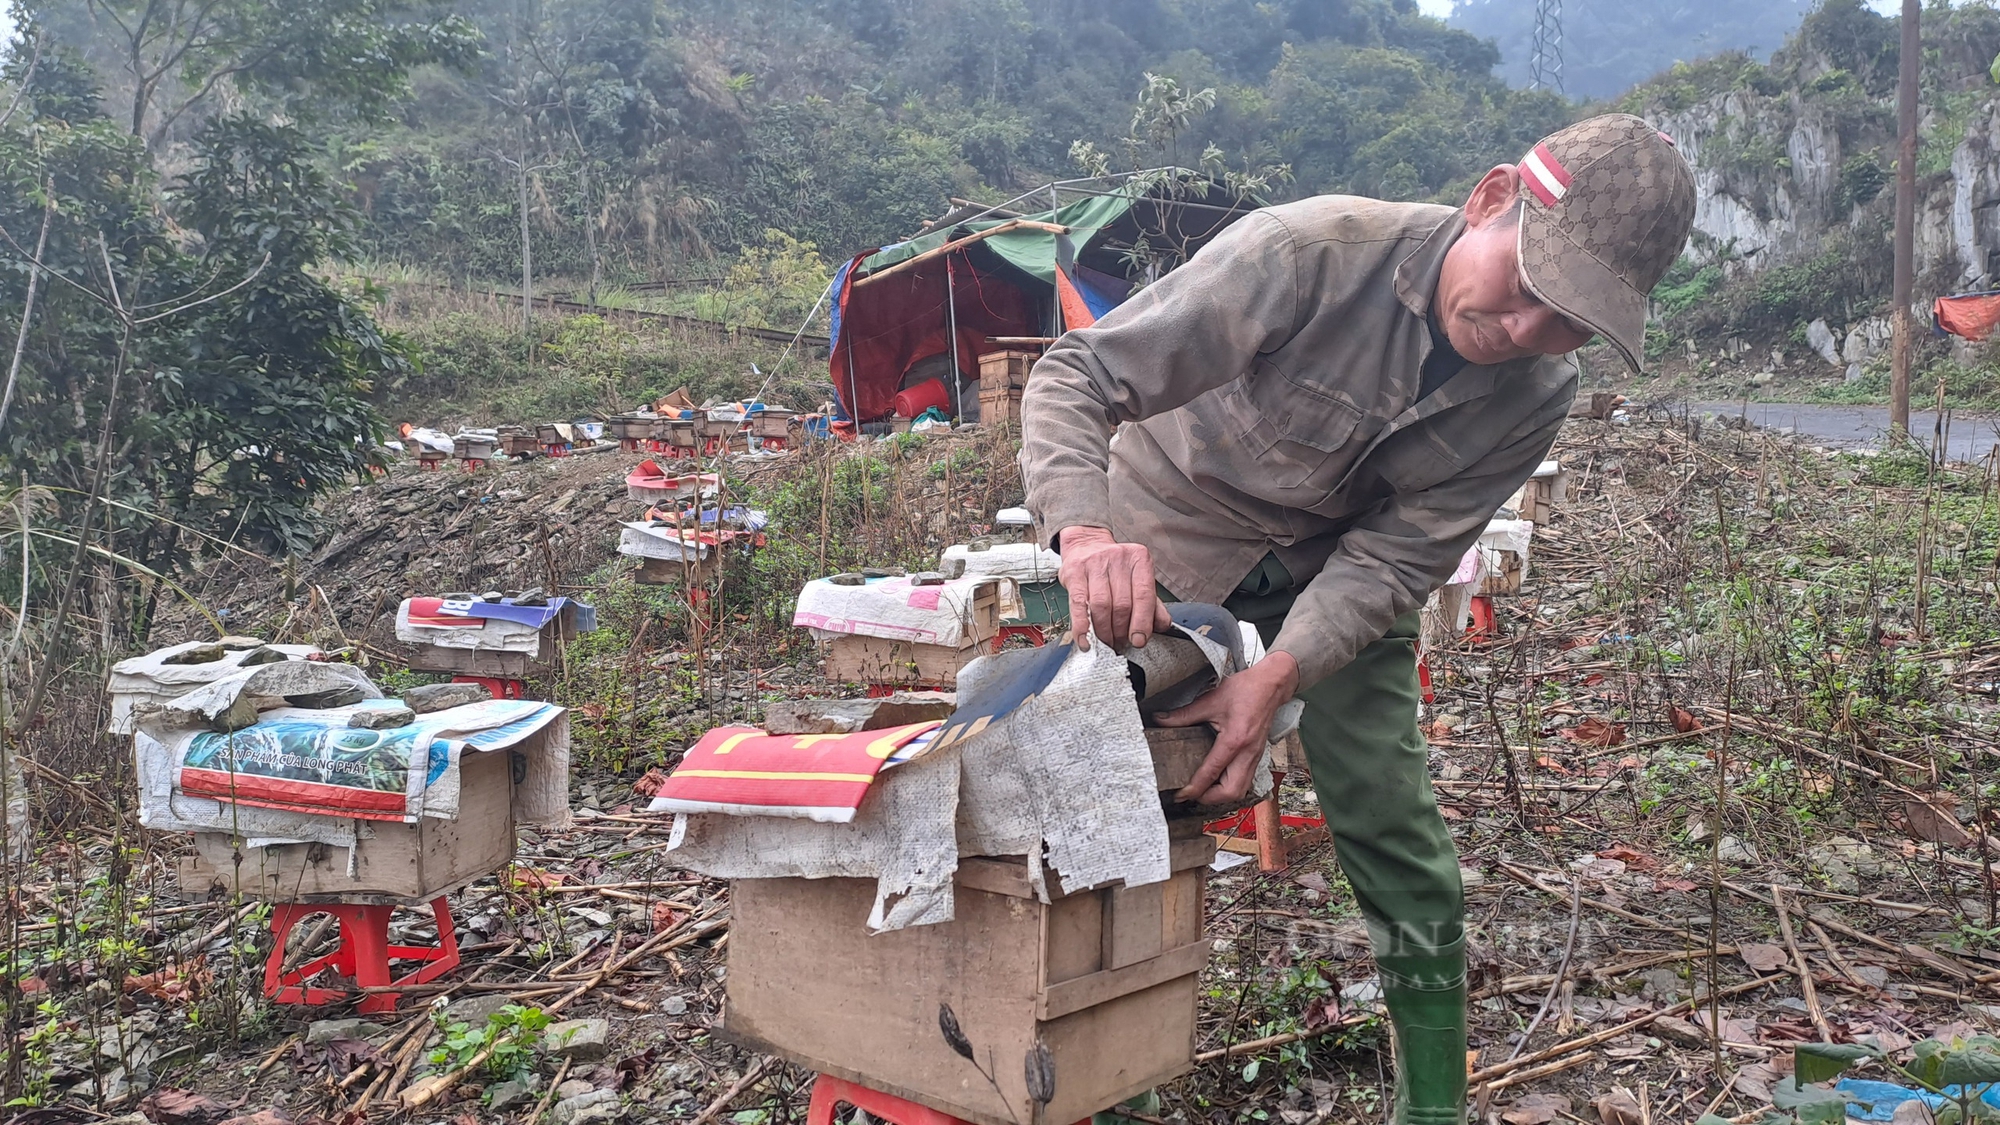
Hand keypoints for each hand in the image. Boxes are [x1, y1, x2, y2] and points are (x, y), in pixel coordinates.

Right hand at [1056, 526, 1172, 651]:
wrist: (1086, 545)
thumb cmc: (1114, 567)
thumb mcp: (1137, 579)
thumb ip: (1152, 602)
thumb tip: (1162, 625)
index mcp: (1139, 560)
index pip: (1144, 595)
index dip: (1142, 622)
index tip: (1139, 640)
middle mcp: (1118, 559)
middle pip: (1122, 604)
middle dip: (1121, 631)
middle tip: (1120, 643)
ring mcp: (1094, 564)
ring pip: (1101, 606)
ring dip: (1103, 631)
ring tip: (1106, 642)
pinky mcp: (1074, 572)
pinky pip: (1079, 605)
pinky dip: (1082, 626)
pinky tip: (1085, 640)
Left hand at [1156, 652, 1299, 804]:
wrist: (1271, 685)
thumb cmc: (1246, 690)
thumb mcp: (1210, 701)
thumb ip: (1183, 715)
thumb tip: (1161, 720)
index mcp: (1234, 740)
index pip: (1212, 772)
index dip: (1194, 787)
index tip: (1181, 794)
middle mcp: (1247, 753)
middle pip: (1232, 791)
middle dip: (1210, 798)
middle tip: (1192, 794)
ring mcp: (1255, 756)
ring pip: (1241, 790)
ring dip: (1221, 795)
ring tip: (1203, 790)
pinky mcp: (1257, 756)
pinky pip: (1245, 780)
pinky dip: (1230, 786)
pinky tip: (1218, 781)